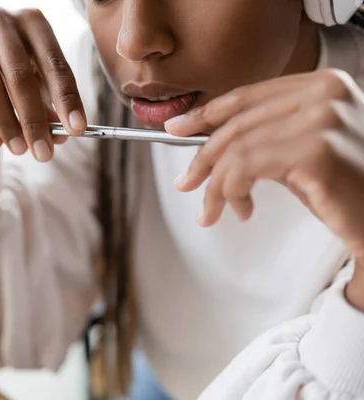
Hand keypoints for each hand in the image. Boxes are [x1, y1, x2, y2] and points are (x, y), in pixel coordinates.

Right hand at [0, 7, 86, 160]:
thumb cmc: (12, 74)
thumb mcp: (37, 88)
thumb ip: (49, 109)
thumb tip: (60, 137)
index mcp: (33, 21)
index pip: (54, 63)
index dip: (67, 99)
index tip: (77, 130)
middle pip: (20, 74)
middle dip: (34, 119)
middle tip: (43, 153)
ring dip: (6, 123)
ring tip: (19, 150)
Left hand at [164, 69, 363, 305]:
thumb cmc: (348, 190)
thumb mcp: (299, 153)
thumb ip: (263, 139)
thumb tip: (207, 146)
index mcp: (322, 84)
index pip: (247, 96)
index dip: (206, 114)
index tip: (177, 128)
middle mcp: (324, 93)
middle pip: (237, 123)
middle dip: (202, 158)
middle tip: (187, 183)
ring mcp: (322, 118)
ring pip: (236, 148)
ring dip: (215, 185)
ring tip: (213, 210)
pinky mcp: (316, 150)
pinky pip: (245, 167)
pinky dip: (230, 191)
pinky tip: (241, 209)